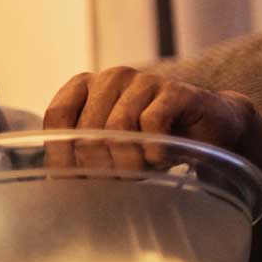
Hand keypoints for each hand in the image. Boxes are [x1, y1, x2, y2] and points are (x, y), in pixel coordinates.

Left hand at [44, 67, 253, 169]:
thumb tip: (54, 183)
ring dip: (125, 161)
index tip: (72, 179)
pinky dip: (152, 150)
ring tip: (135, 175)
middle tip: (112, 183)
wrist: (207, 127)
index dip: (61, 152)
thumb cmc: (148, 140)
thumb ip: (79, 153)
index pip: (57, 116)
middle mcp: (111, 77)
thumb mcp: (107, 146)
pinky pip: (153, 123)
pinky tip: (158, 161)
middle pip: (88, 127)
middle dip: (97, 164)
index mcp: (85, 86)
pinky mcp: (176, 91)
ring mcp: (144, 80)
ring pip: (118, 126)